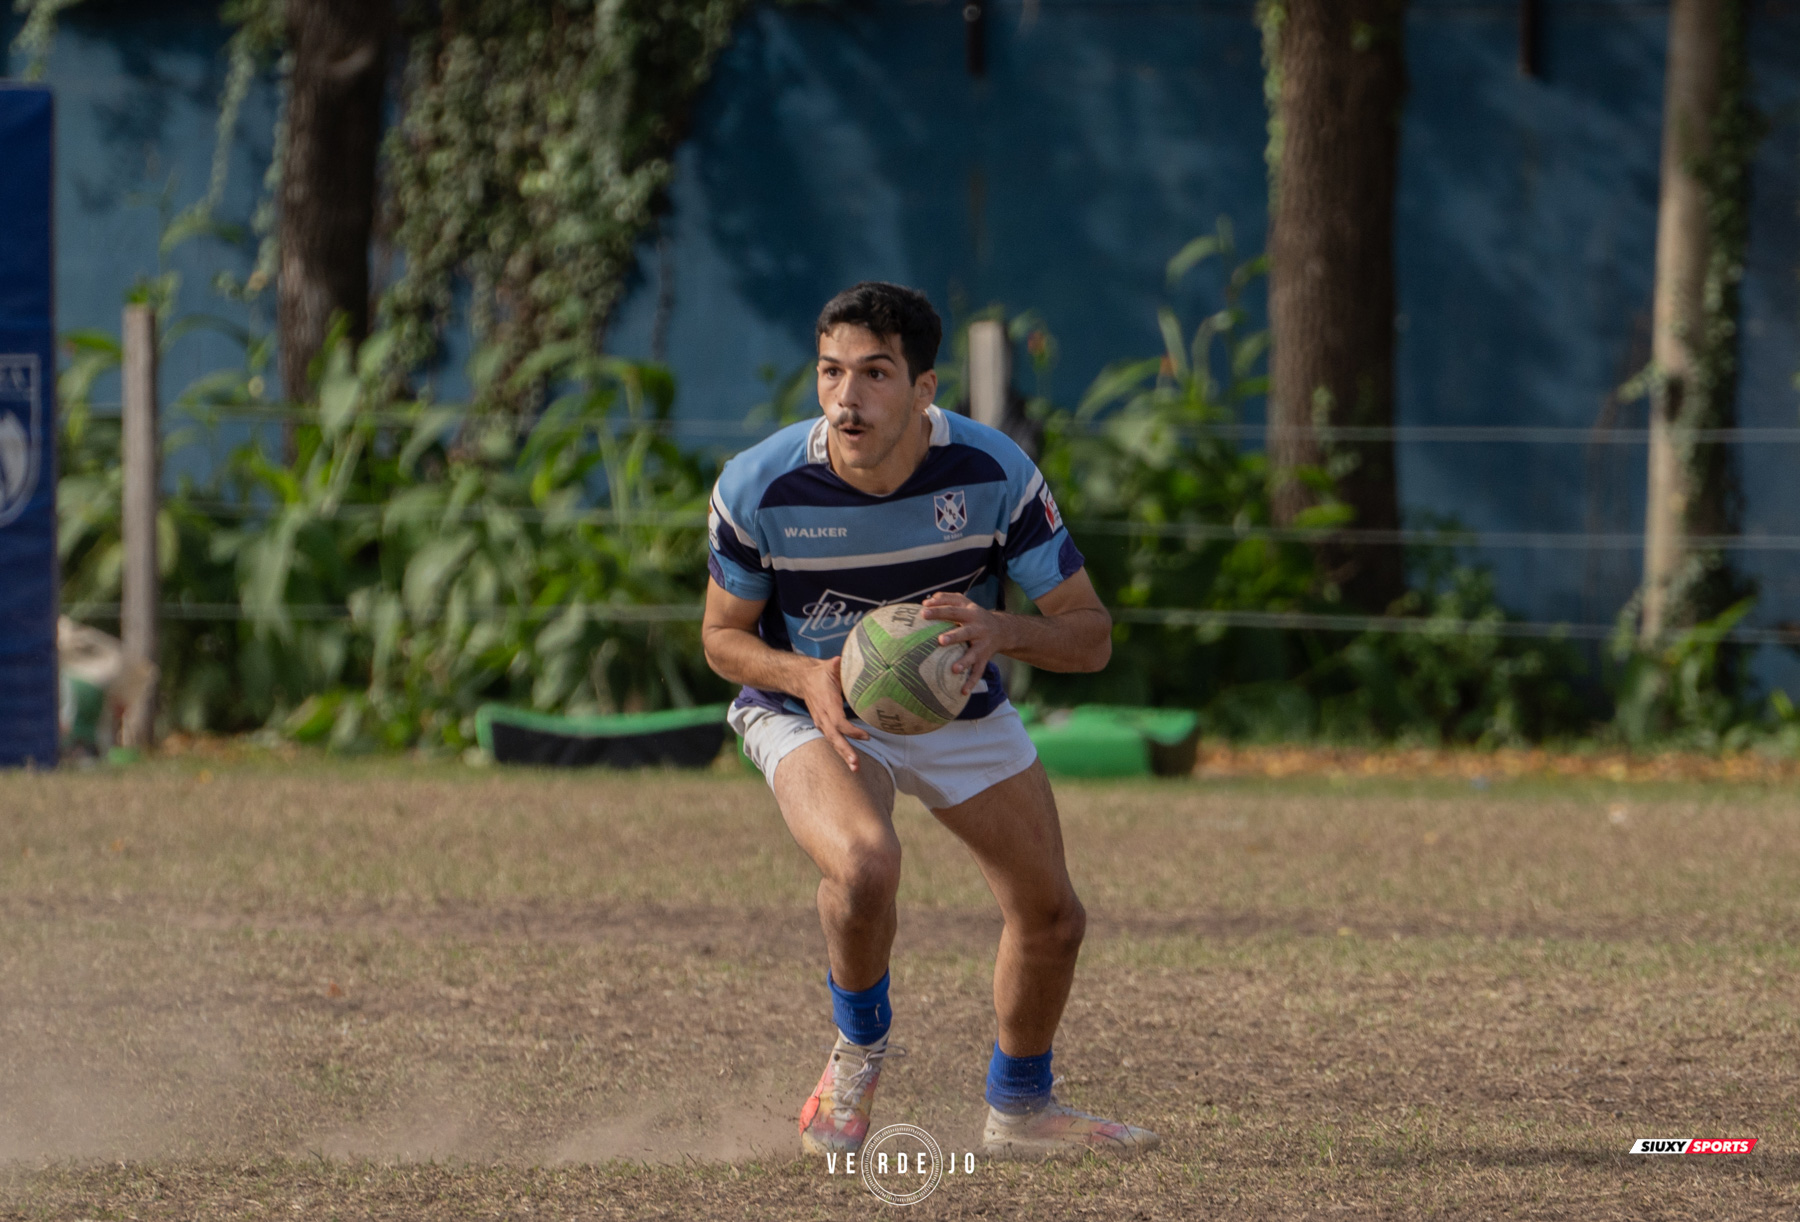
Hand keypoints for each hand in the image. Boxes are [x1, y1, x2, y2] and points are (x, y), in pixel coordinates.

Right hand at [797, 656, 869, 770]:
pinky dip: (842, 750)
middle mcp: (823, 716)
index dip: (851, 731)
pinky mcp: (824, 725)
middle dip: (845, 752)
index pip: (838, 722)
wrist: (803, 680)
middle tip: (856, 765)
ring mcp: (822, 722)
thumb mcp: (830, 667)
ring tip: (856, 768)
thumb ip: (835, 665)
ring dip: (844, 755)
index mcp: (827, 703)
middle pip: (834, 738)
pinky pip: (833, 740)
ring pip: (833, 742)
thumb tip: (839, 660)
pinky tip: (851, 760)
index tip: (866, 736)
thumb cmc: (822, 673)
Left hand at [919, 592, 1011, 695]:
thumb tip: (927, 601)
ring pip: (974, 654)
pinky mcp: (984, 659)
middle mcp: (978, 629)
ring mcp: (982, 645)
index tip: (923, 612)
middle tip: (940, 640)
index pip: (953, 611)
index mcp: (970, 613)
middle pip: (965, 632)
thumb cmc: (974, 615)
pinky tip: (962, 691)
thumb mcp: (964, 602)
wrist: (1002, 630)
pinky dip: (971, 682)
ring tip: (954, 669)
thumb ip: (947, 598)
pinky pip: (978, 671)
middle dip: (954, 636)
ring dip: (965, 661)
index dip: (939, 611)